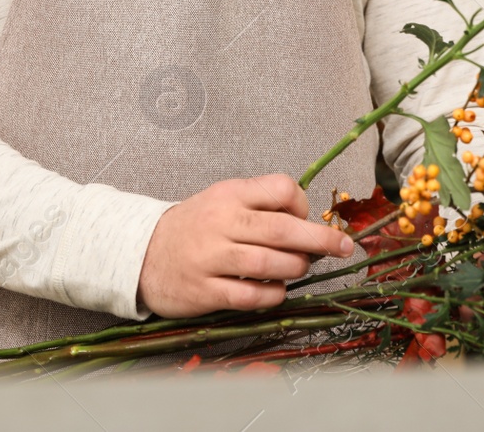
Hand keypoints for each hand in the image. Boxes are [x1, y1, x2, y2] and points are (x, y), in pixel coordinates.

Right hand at [135, 173, 357, 318]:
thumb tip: (309, 221)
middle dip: (320, 239)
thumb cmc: (195, 227)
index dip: (302, 204)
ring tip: (300, 268)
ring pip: (269, 264)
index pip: (280, 189)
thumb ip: (261, 205)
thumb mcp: (223, 200)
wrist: (141, 253)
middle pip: (281, 230)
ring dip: (295, 268)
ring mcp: (211, 258)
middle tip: (343, 246)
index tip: (305, 217)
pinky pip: (250, 296)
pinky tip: (277, 291)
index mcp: (229, 195)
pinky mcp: (204, 291)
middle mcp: (221, 223)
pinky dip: (273, 295)